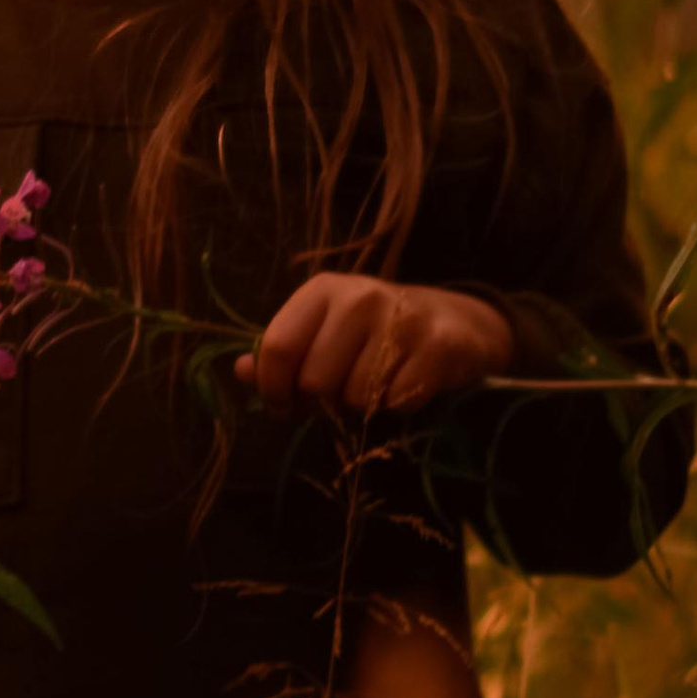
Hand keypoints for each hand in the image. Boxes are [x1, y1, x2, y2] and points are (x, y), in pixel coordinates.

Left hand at [237, 275, 513, 418]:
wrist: (455, 322)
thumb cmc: (375, 332)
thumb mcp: (325, 332)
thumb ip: (282, 353)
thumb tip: (241, 371)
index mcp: (322, 290)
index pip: (277, 346)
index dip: (273, 388)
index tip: (284, 404)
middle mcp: (359, 297)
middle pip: (315, 380)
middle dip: (324, 401)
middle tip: (341, 395)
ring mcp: (401, 319)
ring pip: (356, 397)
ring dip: (363, 405)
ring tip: (377, 384)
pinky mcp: (437, 347)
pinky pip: (396, 403)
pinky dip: (398, 407)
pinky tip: (406, 384)